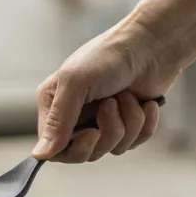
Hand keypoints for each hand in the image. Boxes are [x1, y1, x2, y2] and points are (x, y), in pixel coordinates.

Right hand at [33, 20, 182, 162]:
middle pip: (84, 154)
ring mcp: (103, 121)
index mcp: (55, 106)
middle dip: (106, 133)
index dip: (75, 149)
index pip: (55, 150)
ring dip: (128, 123)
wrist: (155, 42)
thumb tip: (40, 154)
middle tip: (111, 106)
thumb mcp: (76, 83)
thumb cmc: (111, 54)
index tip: (92, 133)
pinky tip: (145, 103)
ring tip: (127, 96)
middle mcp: (76, 116)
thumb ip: (57, 121)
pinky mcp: (128, 123)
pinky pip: (134, 142)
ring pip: (112, 148)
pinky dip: (145, 123)